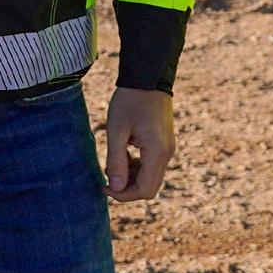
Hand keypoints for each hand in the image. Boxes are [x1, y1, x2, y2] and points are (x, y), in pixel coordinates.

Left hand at [105, 87, 175, 203]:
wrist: (148, 77)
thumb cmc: (129, 101)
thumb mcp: (117, 130)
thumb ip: (116, 161)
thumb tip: (115, 189)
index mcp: (157, 152)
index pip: (145, 190)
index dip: (124, 195)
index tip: (105, 186)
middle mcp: (167, 153)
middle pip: (150, 188)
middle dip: (127, 188)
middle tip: (107, 175)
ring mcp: (168, 148)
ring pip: (151, 178)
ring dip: (131, 177)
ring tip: (113, 161)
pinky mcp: (164, 143)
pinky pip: (152, 166)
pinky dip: (137, 167)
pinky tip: (124, 153)